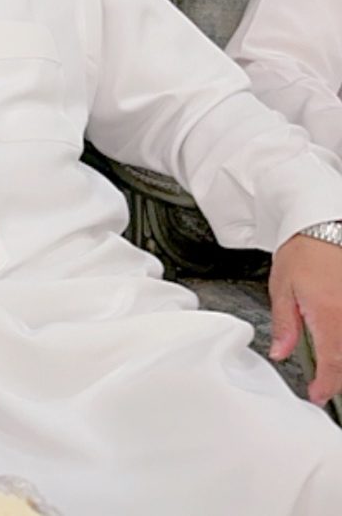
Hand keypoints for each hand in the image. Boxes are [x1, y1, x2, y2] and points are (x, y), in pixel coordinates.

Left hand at [269, 234, 341, 403]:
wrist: (323, 221)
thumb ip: (284, 324)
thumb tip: (281, 352)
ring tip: (333, 370)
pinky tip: (338, 346)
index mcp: (329, 316)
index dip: (326, 385)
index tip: (318, 395)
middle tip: (325, 386)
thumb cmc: (303, 249)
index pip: (333, 364)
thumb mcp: (283, 287)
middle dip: (339, 378)